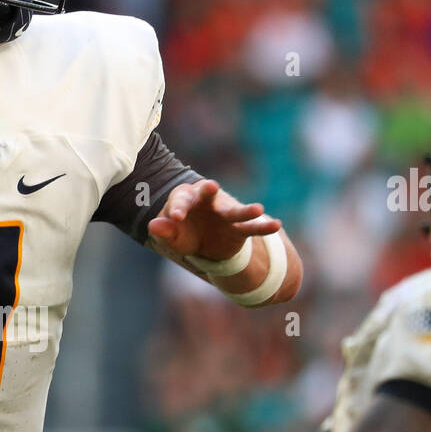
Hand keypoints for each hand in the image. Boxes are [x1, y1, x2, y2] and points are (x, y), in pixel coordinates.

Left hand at [147, 178, 280, 261]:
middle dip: (208, 191)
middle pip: (207, 195)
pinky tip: (277, 224)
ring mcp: (225, 214)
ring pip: (235, 211)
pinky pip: (252, 228)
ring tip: (258, 209)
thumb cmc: (182, 233)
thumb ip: (163, 231)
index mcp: (186, 198)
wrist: (203, 244)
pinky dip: (264, 227)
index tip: (175, 218)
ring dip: (246, 211)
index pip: (180, 201)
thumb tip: (153, 225)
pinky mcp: (239, 228)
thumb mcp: (171, 236)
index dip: (177, 209)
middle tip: (210, 186)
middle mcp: (208, 202)